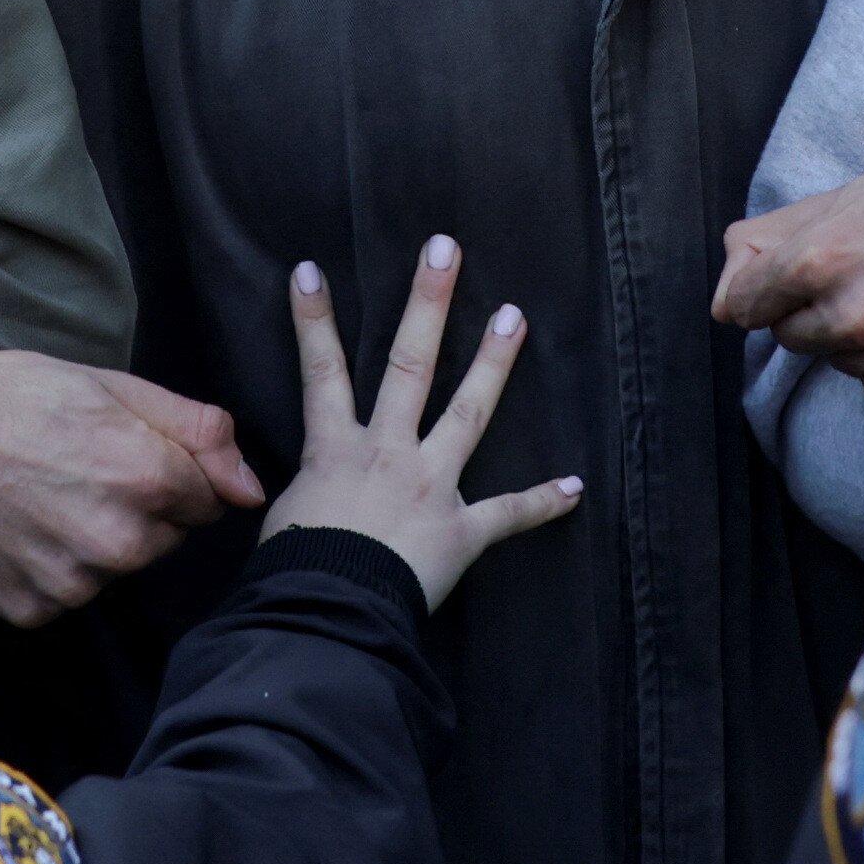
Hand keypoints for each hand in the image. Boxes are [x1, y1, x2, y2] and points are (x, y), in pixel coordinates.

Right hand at [0, 337, 260, 623]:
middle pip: (165, 539)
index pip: (207, 498)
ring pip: (116, 569)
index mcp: (147, 478)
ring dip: (96, 541)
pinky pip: (67, 594)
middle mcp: (115, 542)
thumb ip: (196, 430)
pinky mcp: (30, 610)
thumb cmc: (13, 394)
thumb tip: (251, 486)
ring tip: (42, 494)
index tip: (123, 449)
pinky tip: (19, 526)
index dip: (171, 470)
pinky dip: (51, 566)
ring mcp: (70, 583)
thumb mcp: (112, 386)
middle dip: (139, 509)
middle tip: (78, 467)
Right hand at [257, 236, 581, 612]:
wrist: (330, 614)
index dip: (314, 319)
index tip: (311, 269)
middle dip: (427, 304)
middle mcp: (387, 453)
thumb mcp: (287, 518)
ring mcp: (430, 485)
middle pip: (408, 365)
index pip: (321, 371)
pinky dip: (543, 502)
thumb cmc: (297, 571)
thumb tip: (309, 495)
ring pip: (466, 413)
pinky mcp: (461, 530)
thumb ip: (307, 492)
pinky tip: (576, 487)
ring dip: (492, 364)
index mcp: (336, 449)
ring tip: (513, 315)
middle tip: (446, 249)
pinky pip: (508, 514)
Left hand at [711, 161, 863, 409]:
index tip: (784, 280)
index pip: (745, 306)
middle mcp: (854, 317)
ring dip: (854, 336)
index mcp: (820, 262)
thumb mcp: (840, 200)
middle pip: (791, 337)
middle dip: (812, 310)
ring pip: (839, 362)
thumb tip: (723, 300)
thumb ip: (764, 243)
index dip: (763, 290)